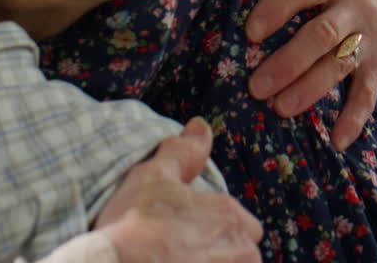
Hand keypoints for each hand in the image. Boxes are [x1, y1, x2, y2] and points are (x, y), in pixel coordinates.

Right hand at [96, 118, 261, 262]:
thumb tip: (201, 127)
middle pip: (242, 256)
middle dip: (221, 256)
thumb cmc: (133, 223)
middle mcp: (242, 252)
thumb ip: (184, 152)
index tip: (190, 235)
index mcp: (231, 216)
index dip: (217, 230)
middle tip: (182, 254)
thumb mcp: (155, 176)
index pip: (243, 226)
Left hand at [246, 0, 376, 150]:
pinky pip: (368, 95)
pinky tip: (337, 140)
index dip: (278, 8)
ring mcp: (370, 39)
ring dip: (309, 91)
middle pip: (321, 36)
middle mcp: (354, 7)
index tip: (250, 32)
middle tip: (255, 86)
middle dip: (288, 62)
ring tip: (278, 109)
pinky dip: (354, 118)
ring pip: (339, 67)